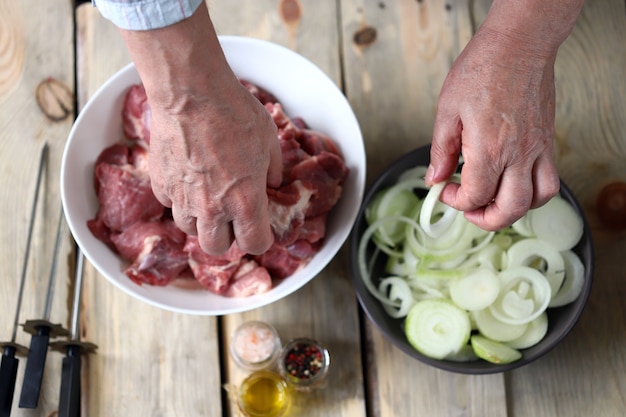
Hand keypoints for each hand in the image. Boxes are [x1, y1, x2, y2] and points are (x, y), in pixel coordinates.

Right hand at [119, 2, 281, 254]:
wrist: (191, 93)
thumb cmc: (234, 113)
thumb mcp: (269, 140)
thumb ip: (273, 169)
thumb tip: (272, 182)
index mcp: (245, 201)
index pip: (254, 245)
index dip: (259, 239)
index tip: (259, 229)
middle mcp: (212, 208)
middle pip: (216, 247)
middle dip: (226, 237)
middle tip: (231, 218)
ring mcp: (183, 198)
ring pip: (189, 229)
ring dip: (200, 220)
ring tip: (207, 196)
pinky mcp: (161, 184)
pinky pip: (170, 204)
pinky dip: (179, 198)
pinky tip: (187, 178)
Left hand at [426, 27, 560, 230]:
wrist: (519, 44)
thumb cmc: (483, 68)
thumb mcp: (447, 110)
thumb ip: (441, 150)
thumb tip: (434, 177)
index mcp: (489, 148)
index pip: (475, 195)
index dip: (456, 201)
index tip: (446, 190)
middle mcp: (518, 154)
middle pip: (509, 209)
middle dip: (485, 219)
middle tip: (468, 210)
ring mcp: (537, 149)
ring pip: (536, 199)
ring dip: (513, 210)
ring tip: (493, 202)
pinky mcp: (548, 141)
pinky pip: (550, 180)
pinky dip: (534, 193)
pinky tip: (514, 184)